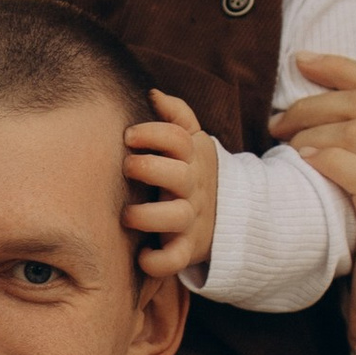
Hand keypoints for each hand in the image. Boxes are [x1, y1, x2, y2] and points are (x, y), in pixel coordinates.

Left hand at [124, 89, 218, 281]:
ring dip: (147, 216)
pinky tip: (142, 256)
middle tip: (127, 167)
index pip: (179, 139)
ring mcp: (191, 220)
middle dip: (148, 169)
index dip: (153, 134)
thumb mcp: (194, 143)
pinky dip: (158, 262)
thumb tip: (153, 92)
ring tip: (127, 215)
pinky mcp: (187, 250)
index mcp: (193, 159)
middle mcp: (193, 188)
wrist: (229, 219)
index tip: (129, 136)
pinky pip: (174, 259)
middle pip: (178, 175)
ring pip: (175, 218)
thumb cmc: (193, 174)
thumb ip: (178, 116)